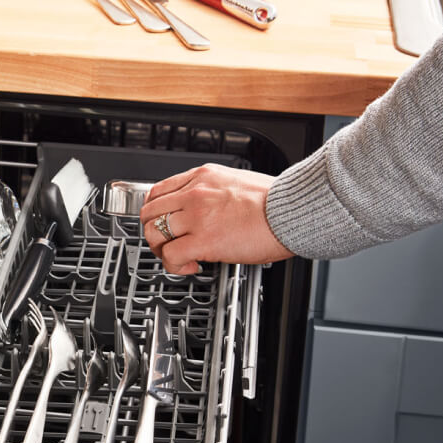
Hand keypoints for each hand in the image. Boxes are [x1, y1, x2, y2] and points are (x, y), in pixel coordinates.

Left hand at [139, 163, 294, 274]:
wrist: (292, 211)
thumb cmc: (275, 201)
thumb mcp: (236, 181)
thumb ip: (213, 191)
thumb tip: (205, 209)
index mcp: (202, 176)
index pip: (158, 191)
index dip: (154, 211)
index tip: (161, 222)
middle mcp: (195, 193)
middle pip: (149, 213)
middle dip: (153, 232)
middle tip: (166, 244)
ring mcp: (197, 216)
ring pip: (154, 233)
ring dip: (162, 250)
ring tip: (178, 257)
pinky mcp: (203, 240)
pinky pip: (171, 255)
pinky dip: (174, 265)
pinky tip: (190, 266)